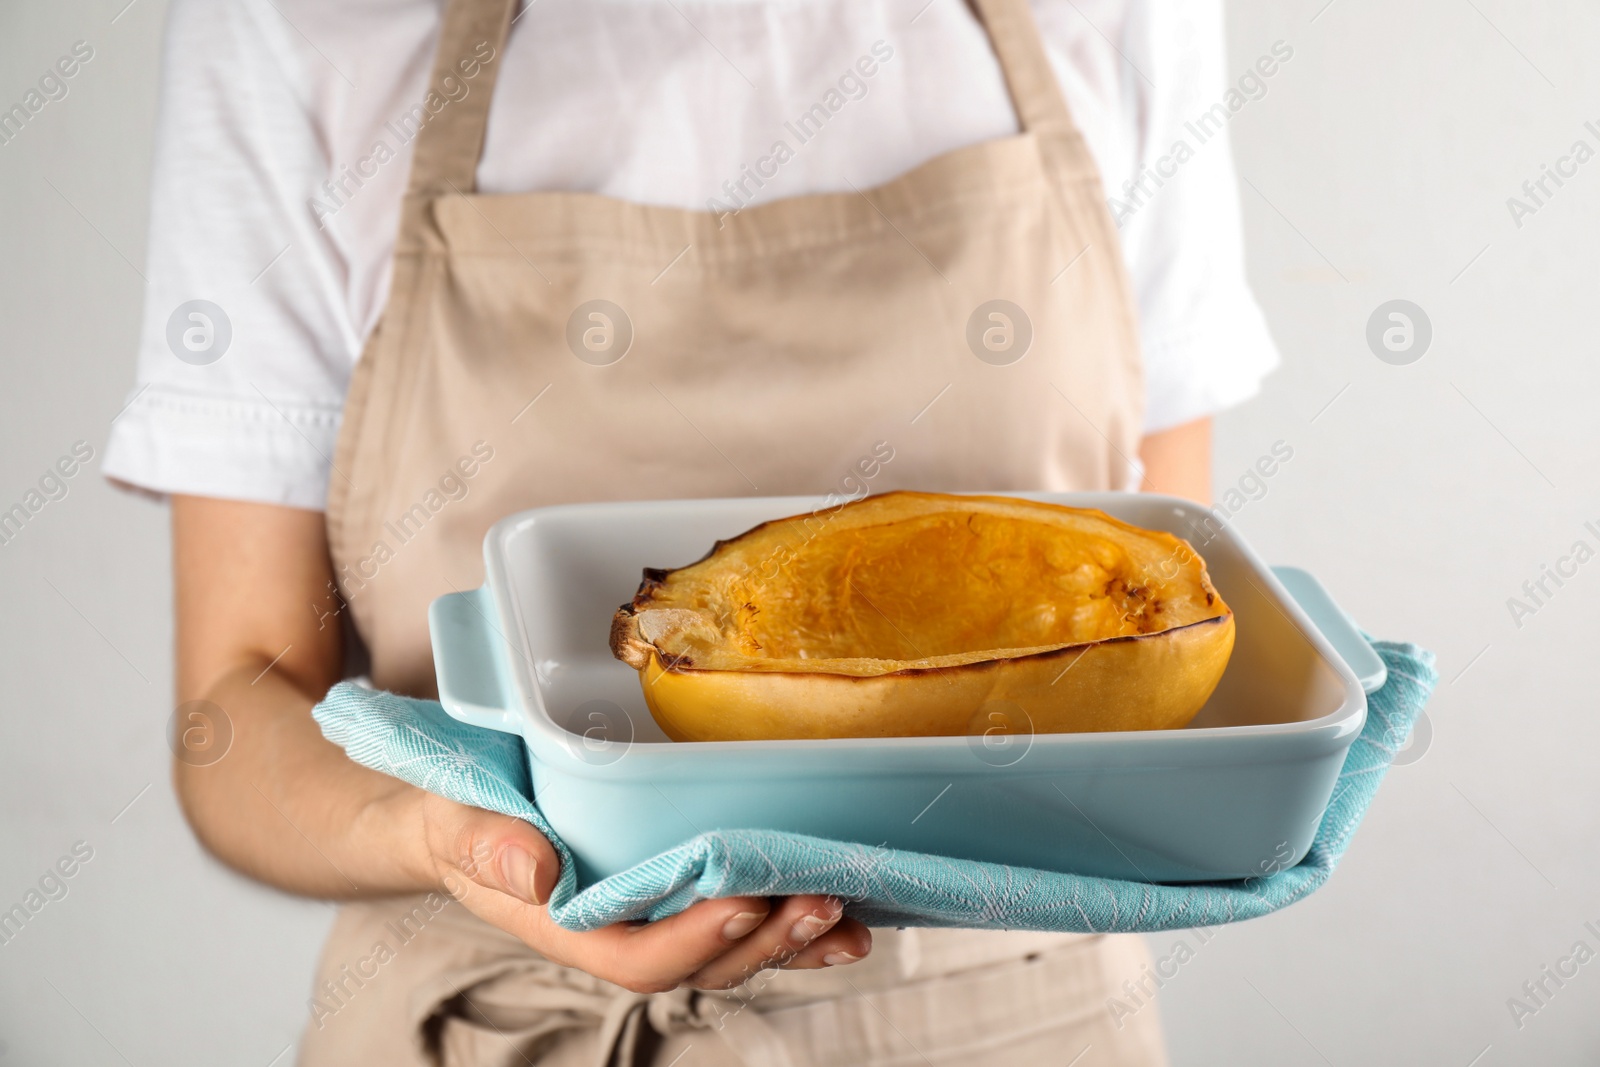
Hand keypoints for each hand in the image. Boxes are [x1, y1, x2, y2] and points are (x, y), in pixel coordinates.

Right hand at [409, 789, 871, 992]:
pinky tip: (848, 910)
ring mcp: (657, 918)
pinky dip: (793, 918)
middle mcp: (623, 935)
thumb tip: (533, 871)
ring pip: (734, 952)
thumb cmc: (460, 816)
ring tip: (847, 918)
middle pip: (704, 966)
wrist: (464, 812)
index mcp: (570, 930)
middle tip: (820, 903)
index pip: (639, 959)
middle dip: (765, 943)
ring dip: (794, 939)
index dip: (694, 940)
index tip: (742, 902)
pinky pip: (744, 919)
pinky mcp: (681, 893)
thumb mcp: (456, 821)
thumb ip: (483, 845)